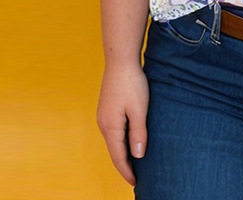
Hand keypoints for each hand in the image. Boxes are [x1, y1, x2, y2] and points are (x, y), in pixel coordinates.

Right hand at [96, 63, 148, 184]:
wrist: (120, 60)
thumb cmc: (131, 83)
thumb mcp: (139, 109)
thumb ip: (138, 133)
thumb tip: (138, 156)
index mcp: (111, 126)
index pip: (119, 156)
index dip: (127, 171)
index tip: (136, 182)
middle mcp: (103, 124)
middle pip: (113, 151)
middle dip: (124, 165)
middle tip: (135, 177)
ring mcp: (103, 116)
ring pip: (113, 141)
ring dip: (122, 153)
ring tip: (133, 163)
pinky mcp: (106, 108)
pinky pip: (113, 131)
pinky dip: (120, 141)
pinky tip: (128, 141)